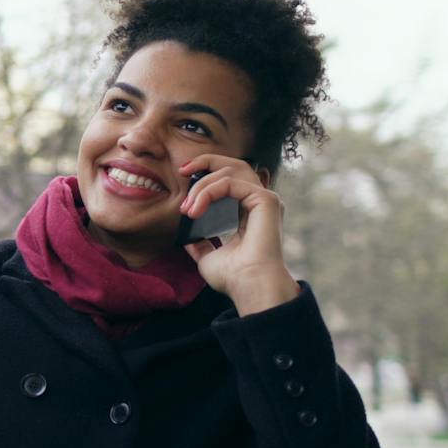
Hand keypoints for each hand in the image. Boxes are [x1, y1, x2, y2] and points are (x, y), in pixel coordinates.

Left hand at [177, 155, 298, 315]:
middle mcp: (259, 202)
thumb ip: (201, 244)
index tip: (182, 175)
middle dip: (205, 161)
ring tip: (188, 209)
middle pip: (234, 164)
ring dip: (202, 185)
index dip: (206, 172)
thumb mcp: (208, 256)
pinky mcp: (266, 200)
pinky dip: (208, 192)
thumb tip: (187, 238)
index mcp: (249, 212)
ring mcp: (265, 199)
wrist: (248, 286)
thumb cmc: (233, 277)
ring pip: (230, 171)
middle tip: (182, 170)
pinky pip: (230, 182)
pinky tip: (195, 210)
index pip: (229, 178)